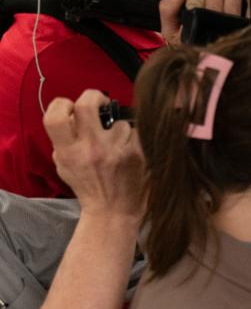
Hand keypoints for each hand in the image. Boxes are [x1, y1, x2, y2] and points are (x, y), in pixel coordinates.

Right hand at [44, 90, 144, 218]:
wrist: (113, 211)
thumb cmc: (88, 185)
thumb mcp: (64, 165)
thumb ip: (63, 140)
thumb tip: (70, 113)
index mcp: (67, 152)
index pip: (55, 117)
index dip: (62, 104)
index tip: (71, 107)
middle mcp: (90, 150)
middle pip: (87, 104)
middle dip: (95, 97)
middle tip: (101, 103)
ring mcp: (115, 151)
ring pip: (119, 120)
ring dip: (119, 127)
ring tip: (118, 143)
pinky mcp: (136, 154)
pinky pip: (136, 132)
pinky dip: (134, 138)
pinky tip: (131, 149)